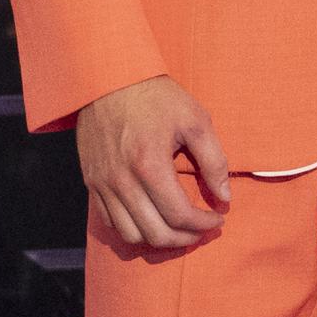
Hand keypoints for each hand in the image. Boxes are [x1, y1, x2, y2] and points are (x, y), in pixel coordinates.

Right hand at [76, 74, 230, 250]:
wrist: (108, 76)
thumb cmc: (155, 96)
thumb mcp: (195, 119)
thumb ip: (214, 160)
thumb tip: (225, 196)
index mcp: (150, 164)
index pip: (180, 215)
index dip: (204, 225)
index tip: (218, 219)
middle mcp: (122, 180)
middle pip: (156, 234)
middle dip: (186, 239)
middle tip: (201, 230)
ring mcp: (103, 183)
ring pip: (130, 235)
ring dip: (159, 240)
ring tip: (177, 228)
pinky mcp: (91, 181)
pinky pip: (110, 221)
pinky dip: (133, 228)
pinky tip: (150, 217)